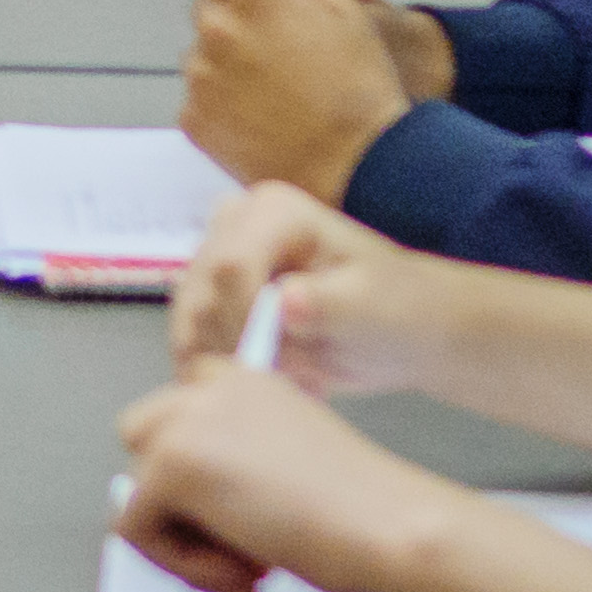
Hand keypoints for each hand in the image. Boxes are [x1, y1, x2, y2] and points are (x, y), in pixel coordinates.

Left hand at [112, 361, 468, 591]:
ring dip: (185, 543)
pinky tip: (245, 573)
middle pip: (141, 438)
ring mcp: (186, 421)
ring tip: (249, 567)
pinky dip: (183, 567)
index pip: (182, 409)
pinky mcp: (170, 465)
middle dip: (175, 500)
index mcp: (247, 381)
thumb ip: (236, 467)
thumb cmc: (364, 511)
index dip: (198, 468)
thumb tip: (187, 507)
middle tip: (236, 548)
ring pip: (137, 491)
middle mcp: (212, 387)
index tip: (240, 513)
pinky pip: (137, 529)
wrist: (390, 525)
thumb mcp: (286, 466)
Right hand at [167, 183, 449, 393]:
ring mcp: (218, 258)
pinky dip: (219, 367)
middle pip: (199, 292)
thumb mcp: (372, 307)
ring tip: (276, 381)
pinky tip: (264, 379)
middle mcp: (234, 223)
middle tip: (278, 381)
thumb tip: (286, 301)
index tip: (271, 365)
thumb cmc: (397, 310)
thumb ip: (328, 304)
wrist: (403, 330)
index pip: (231, 265)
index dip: (240, 320)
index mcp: (273, 210)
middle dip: (230, 345)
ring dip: (222, 360)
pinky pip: (192, 337)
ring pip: (188, 319)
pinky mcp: (213, 295)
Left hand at [181, 0, 434, 197]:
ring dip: (225, 54)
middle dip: (234, 8)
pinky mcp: (193, 117)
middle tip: (276, 41)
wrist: (356, 166)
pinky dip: (221, 96)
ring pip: (201, 46)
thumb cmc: (361, 84)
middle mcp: (216, 27)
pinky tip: (259, 114)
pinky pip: (198, 91)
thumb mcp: (346, 11)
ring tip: (272, 86)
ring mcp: (200, 75)